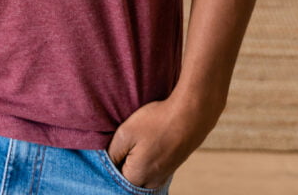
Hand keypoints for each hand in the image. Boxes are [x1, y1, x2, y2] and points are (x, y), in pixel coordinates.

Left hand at [106, 94, 220, 189]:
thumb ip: (112, 153)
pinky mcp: (171, 167)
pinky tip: (148, 144)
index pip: (114, 178)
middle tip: (124, 143)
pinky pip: (152, 170)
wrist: (191, 115)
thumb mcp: (125, 133)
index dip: (110, 162)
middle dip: (122, 165)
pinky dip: (147, 160)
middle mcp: (151, 182)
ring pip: (141, 175)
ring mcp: (163, 175)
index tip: (113, 146)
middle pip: (128, 179)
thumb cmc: (157, 122)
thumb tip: (107, 163)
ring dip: (135, 163)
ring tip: (137, 142)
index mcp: (136, 177)